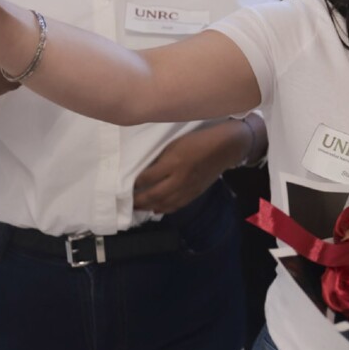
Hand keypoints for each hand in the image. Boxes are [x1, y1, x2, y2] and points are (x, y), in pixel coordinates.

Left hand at [133, 118, 255, 213]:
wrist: (224, 148)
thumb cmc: (197, 140)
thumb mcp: (175, 144)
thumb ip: (161, 158)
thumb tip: (146, 172)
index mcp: (173, 162)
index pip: (147, 178)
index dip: (134, 183)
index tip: (123, 184)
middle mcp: (179, 178)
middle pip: (153, 195)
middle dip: (138, 200)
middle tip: (126, 202)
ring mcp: (188, 188)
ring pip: (164, 203)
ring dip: (149, 207)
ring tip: (138, 208)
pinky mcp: (195, 193)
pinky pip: (177, 205)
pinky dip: (165, 208)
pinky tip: (157, 209)